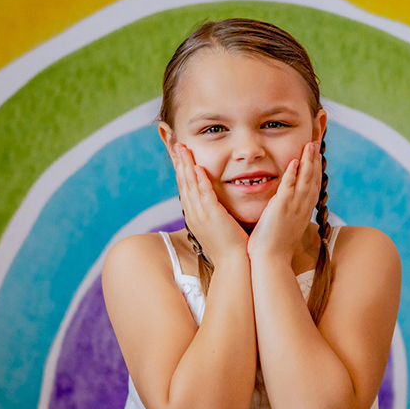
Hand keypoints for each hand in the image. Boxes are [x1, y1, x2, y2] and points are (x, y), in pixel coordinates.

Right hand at [171, 143, 248, 263]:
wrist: (233, 263)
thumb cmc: (229, 246)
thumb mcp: (217, 226)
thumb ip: (214, 212)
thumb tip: (215, 204)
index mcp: (194, 215)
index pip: (184, 187)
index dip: (181, 169)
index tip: (179, 155)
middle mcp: (194, 213)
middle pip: (183, 183)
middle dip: (179, 162)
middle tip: (175, 145)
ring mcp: (201, 214)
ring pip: (190, 185)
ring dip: (186, 166)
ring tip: (182, 149)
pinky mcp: (212, 216)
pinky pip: (205, 194)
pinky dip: (200, 180)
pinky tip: (198, 167)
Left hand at [248, 141, 321, 260]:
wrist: (272, 260)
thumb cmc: (275, 246)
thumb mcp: (286, 225)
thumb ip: (287, 213)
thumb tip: (286, 207)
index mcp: (304, 210)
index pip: (313, 185)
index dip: (316, 168)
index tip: (316, 154)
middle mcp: (303, 207)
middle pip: (313, 178)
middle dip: (315, 159)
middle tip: (316, 142)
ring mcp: (294, 207)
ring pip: (305, 180)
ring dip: (308, 161)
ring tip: (310, 145)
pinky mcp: (282, 208)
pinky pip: (289, 187)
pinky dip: (293, 174)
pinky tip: (295, 161)